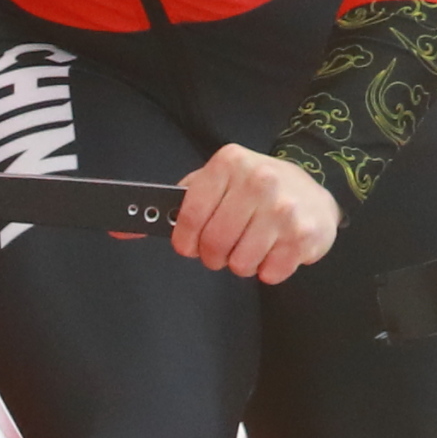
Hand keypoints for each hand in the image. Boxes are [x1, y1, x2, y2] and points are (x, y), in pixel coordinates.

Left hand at [171, 145, 339, 283]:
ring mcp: (284, 208)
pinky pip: (269, 274)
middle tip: (224, 248)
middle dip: (214, 256)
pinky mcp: (303, 234)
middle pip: (215, 244)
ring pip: (241, 263)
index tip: (189, 246)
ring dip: (241, 264)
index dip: (185, 241)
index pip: (190, 215)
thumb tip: (124, 229)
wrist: (312, 189)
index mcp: (230, 163)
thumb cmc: (255, 189)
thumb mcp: (218, 181)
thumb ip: (179, 202)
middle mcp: (259, 181)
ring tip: (252, 245)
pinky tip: (274, 249)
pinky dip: (267, 270)